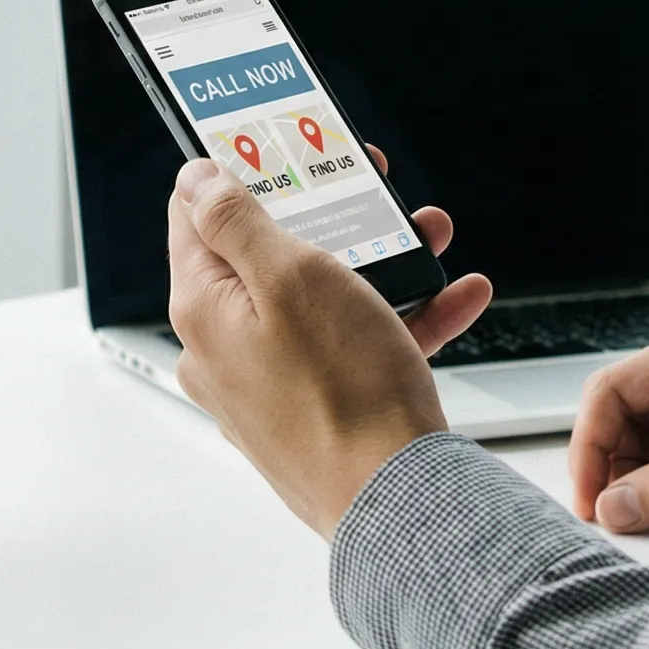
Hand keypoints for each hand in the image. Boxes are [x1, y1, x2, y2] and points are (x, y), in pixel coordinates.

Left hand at [166, 157, 492, 536]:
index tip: (280, 147)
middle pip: (266, 255)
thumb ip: (237, 220)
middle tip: (371, 188)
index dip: (237, 171)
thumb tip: (195, 178)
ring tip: (425, 237)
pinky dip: (399, 318)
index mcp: (201, 308)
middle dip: (328, 214)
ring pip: (319, 299)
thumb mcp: (291, 275)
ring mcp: (267, 382)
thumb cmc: (342, 393)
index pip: (195, 215)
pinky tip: (453, 296)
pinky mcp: (312, 410)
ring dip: (377, 261)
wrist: (395, 500)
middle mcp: (223, 348)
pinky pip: (350, 347)